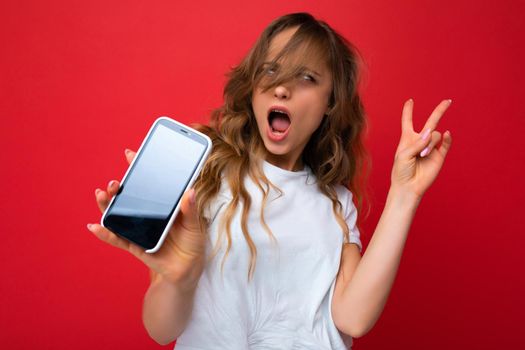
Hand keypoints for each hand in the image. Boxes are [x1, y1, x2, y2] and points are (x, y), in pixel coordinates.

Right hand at [87, 149, 206, 286]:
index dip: (138, 168)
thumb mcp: (195, 225)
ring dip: (107, 204)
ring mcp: (138, 228)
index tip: (130, 154)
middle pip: (127, 197)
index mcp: (161, 204)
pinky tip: (95, 226)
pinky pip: (117, 239)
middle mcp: (147, 213)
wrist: (187, 269)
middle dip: (118, 187)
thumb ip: (190, 210)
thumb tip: (190, 191)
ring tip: (102, 195)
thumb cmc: (192, 243)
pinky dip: (105, 234)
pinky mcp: (135, 245)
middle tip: (115, 183)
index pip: (147, 182)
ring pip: (118, 214)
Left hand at [391, 99, 452, 198]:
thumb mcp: (404, 154)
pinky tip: (447, 134)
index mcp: (407, 139)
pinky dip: (447, 139)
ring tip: (422, 155)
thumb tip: (432, 132)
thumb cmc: (401, 171)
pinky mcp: (439, 156)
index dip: (408, 111)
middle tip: (448, 101)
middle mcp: (420, 141)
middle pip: (431, 122)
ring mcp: (431, 148)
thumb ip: (417, 142)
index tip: (410, 101)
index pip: (408, 121)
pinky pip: (445, 144)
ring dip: (429, 143)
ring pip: (435, 135)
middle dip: (439, 111)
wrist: (408, 186)